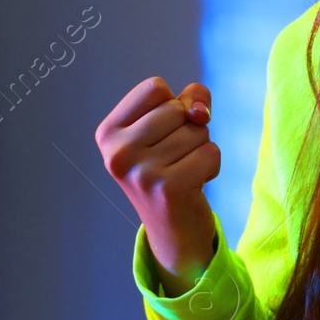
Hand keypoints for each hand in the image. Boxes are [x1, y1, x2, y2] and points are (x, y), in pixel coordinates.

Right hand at [96, 77, 218, 294]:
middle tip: (174, 159)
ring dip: (200, 149)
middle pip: (177, 108)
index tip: (162, 134)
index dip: (172, 105)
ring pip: (196, 131)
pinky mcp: (169, 189)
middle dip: (188, 129)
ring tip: (182, 172)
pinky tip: (194, 185)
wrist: (173, 232)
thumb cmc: (171, 169)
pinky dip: (212, 166)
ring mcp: (141, 172)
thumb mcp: (169, 129)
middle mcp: (117, 153)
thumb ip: (186, 102)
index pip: (154, 87)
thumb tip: (199, 110)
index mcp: (108, 134)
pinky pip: (210, 152)